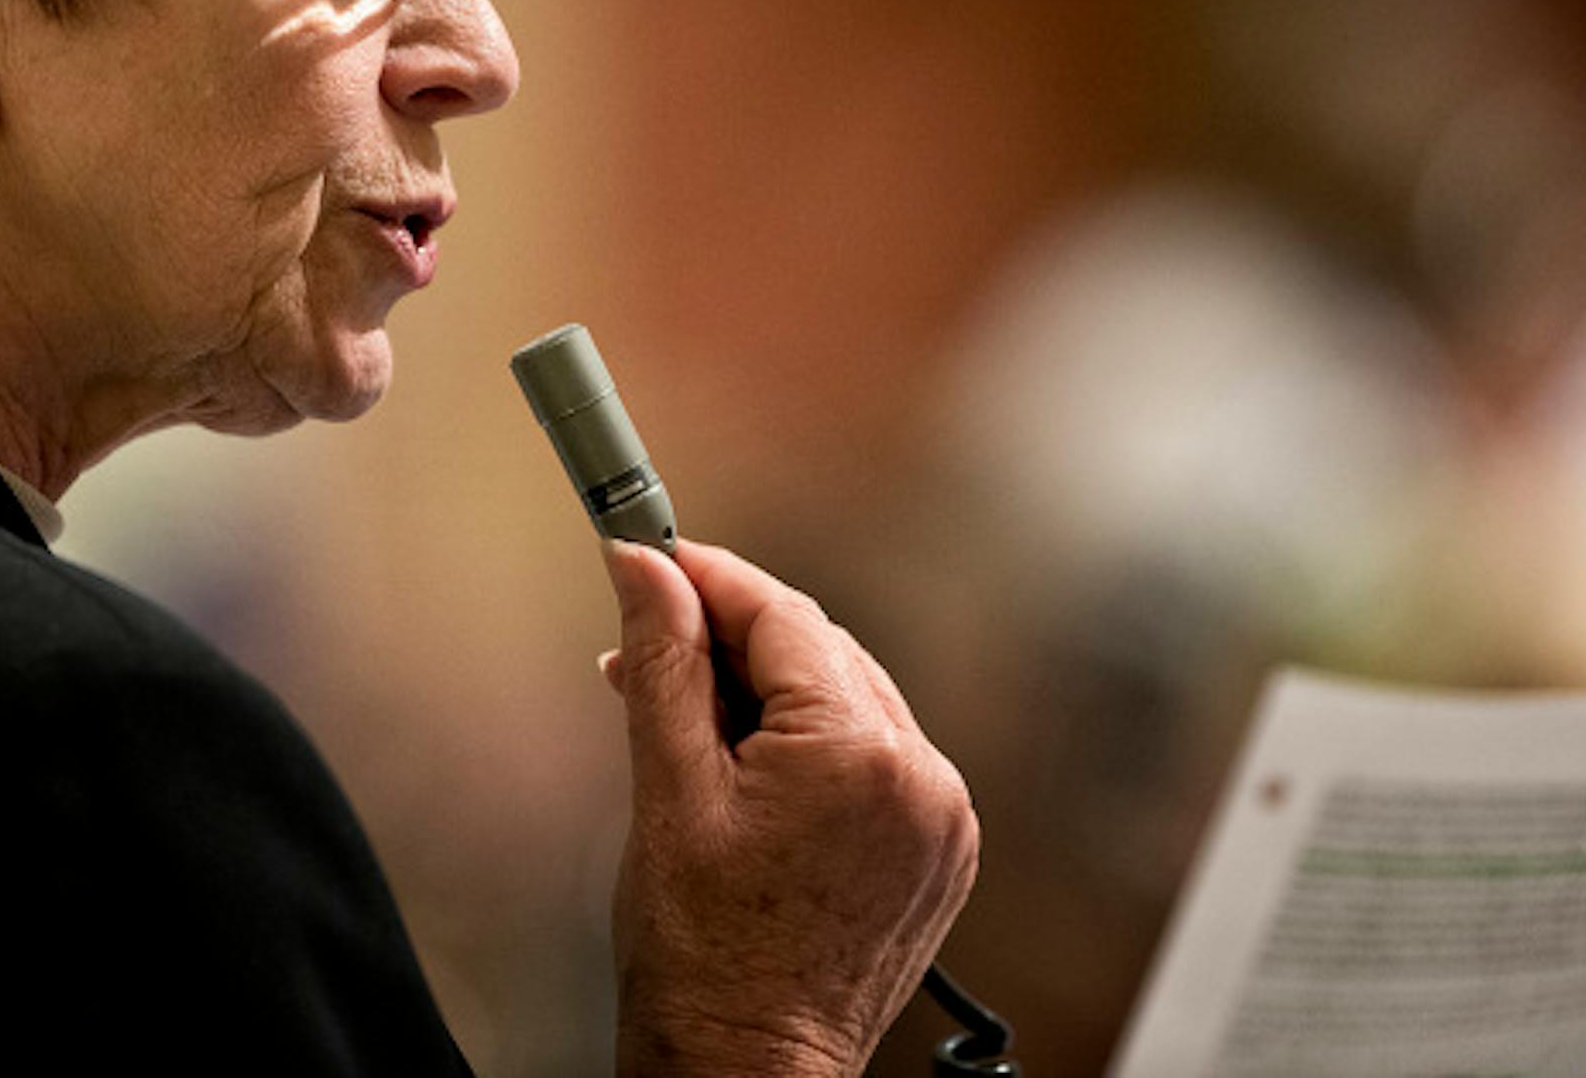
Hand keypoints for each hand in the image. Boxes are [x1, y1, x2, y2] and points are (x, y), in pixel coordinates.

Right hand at [601, 539, 978, 1077]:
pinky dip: (814, 744)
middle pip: (819, 651)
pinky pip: (876, 756)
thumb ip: (664, 663)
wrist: (746, 1070)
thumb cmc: (704, 957)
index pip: (782, 615)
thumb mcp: (668, 790)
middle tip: (649, 648)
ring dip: (771, 692)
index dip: (709, 579)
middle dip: (732, 641)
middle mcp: (922, 776)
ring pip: (848, 699)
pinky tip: (749, 768)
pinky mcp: (941, 850)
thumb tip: (644, 569)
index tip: (655, 558)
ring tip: (688, 723)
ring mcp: (942, 817)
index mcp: (858, 753)